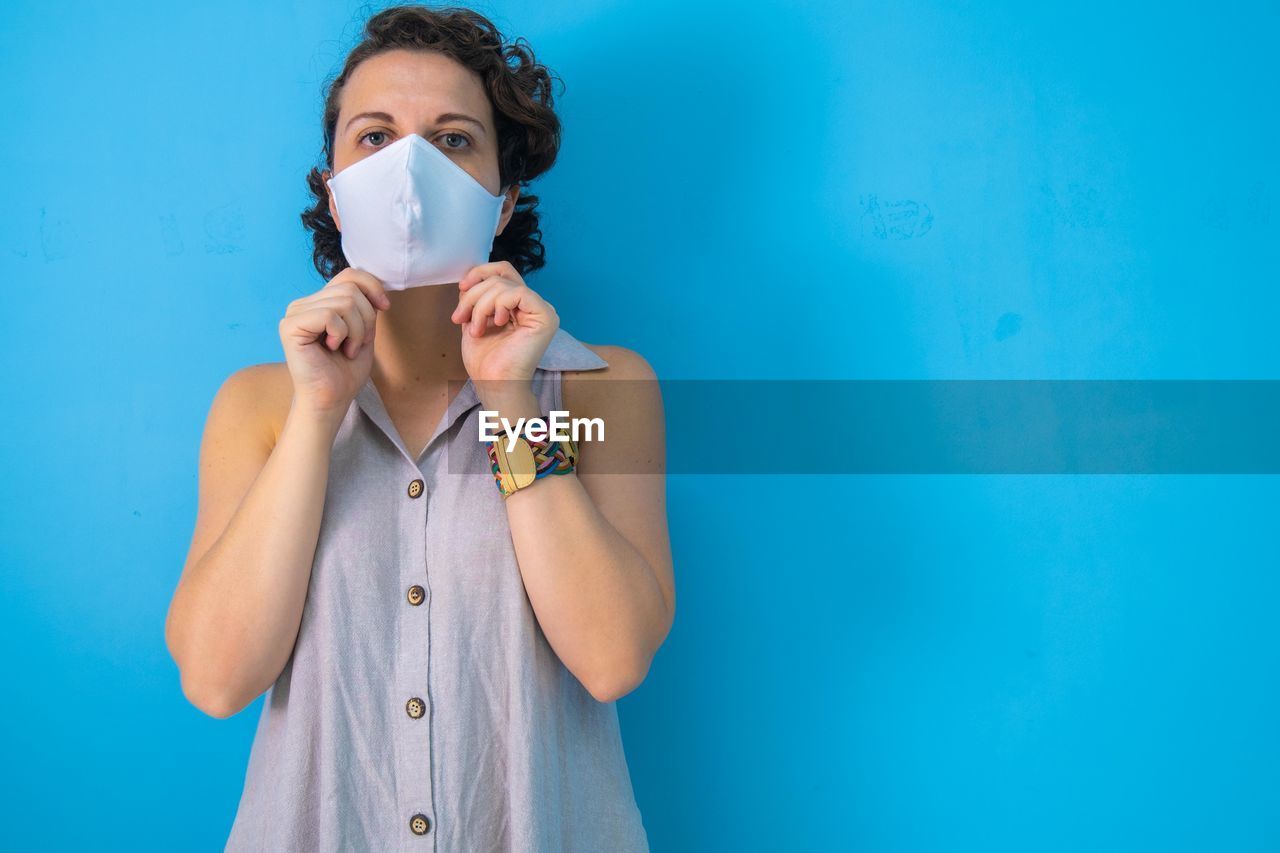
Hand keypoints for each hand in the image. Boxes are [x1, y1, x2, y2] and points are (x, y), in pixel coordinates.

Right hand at [279, 269, 390, 417]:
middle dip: (366, 319)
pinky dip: (342, 334)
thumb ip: (365, 305)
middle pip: (351, 289)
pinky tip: (333, 349)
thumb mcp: (364, 330)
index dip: (372, 287)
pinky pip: (330, 315)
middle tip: (357, 344)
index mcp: (320, 301)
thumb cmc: (346, 370)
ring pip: (344, 302)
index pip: (349, 274)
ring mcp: (294, 313)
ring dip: (356, 331)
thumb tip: (373, 285)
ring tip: (347, 349)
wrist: (332, 399)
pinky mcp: (290, 326)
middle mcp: (304, 303)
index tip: (385, 307)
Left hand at [452, 261, 558, 397]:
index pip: (503, 271)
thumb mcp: (474, 318)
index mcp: (519, 304)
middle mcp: (533, 304)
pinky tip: (496, 324)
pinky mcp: (545, 316)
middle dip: (474, 294)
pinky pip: (517, 292)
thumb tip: (470, 277)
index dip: (480, 273)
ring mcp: (541, 309)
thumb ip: (476, 296)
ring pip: (504, 284)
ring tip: (476, 329)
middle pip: (501, 275)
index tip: (461, 289)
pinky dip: (498, 305)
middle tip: (461, 318)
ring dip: (481, 305)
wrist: (494, 384)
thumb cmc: (486, 360)